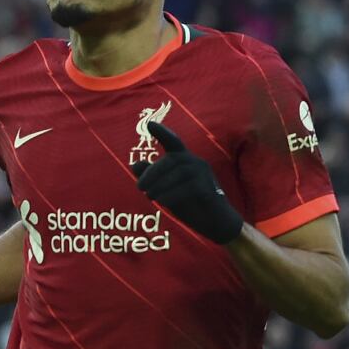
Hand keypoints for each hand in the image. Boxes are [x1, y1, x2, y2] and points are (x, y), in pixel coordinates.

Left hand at [130, 122, 243, 244]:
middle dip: (152, 172)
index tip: (149, 124)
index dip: (162, 132)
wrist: (215, 223)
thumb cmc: (190, 205)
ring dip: (160, 185)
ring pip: (178, 173)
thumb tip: (134, 164)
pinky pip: (187, 187)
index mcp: (185, 161)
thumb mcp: (166, 190)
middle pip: (171, 160)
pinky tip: (162, 202)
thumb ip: (152, 177)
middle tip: (139, 187)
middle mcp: (196, 163)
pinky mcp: (208, 187)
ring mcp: (204, 174)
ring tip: (149, 196)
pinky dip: (171, 195)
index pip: (173, 142)